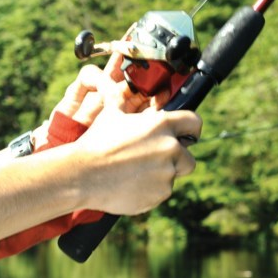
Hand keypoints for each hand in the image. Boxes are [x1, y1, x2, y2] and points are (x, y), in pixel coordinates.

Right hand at [74, 105, 201, 215]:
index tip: (186, 136)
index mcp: (162, 125)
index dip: (190, 130)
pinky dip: (149, 191)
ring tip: (132, 174)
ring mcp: (167, 173)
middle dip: (174, 160)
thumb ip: (124, 100)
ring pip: (172, 177)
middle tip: (150, 162)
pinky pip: (160, 193)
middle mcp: (170, 148)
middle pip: (188, 158)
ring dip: (159, 176)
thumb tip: (120, 84)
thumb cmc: (95, 142)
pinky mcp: (160, 194)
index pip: (194, 123)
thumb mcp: (111, 115)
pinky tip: (129, 185)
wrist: (82, 174)